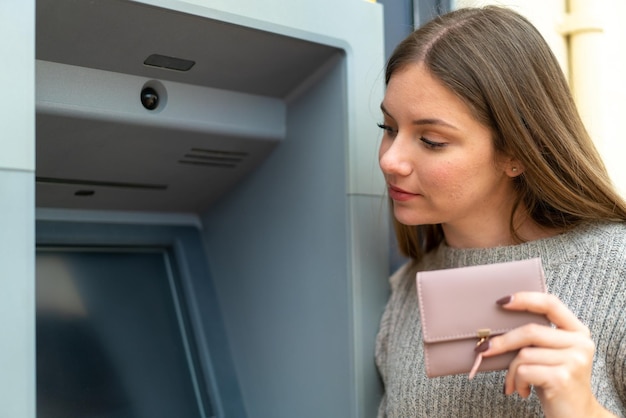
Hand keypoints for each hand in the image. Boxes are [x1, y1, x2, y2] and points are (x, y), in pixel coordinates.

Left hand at [480, 292, 615, 417]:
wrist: (577, 417)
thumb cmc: (554, 382)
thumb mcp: (549, 356)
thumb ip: (537, 338)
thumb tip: (494, 327)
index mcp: (578, 331)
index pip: (551, 303)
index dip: (525, 299)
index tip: (501, 301)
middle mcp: (580, 343)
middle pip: (531, 331)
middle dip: (502, 341)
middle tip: (482, 349)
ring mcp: (574, 360)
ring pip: (525, 353)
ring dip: (512, 371)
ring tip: (514, 383)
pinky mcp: (563, 378)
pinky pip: (525, 371)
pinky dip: (516, 381)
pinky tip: (522, 391)